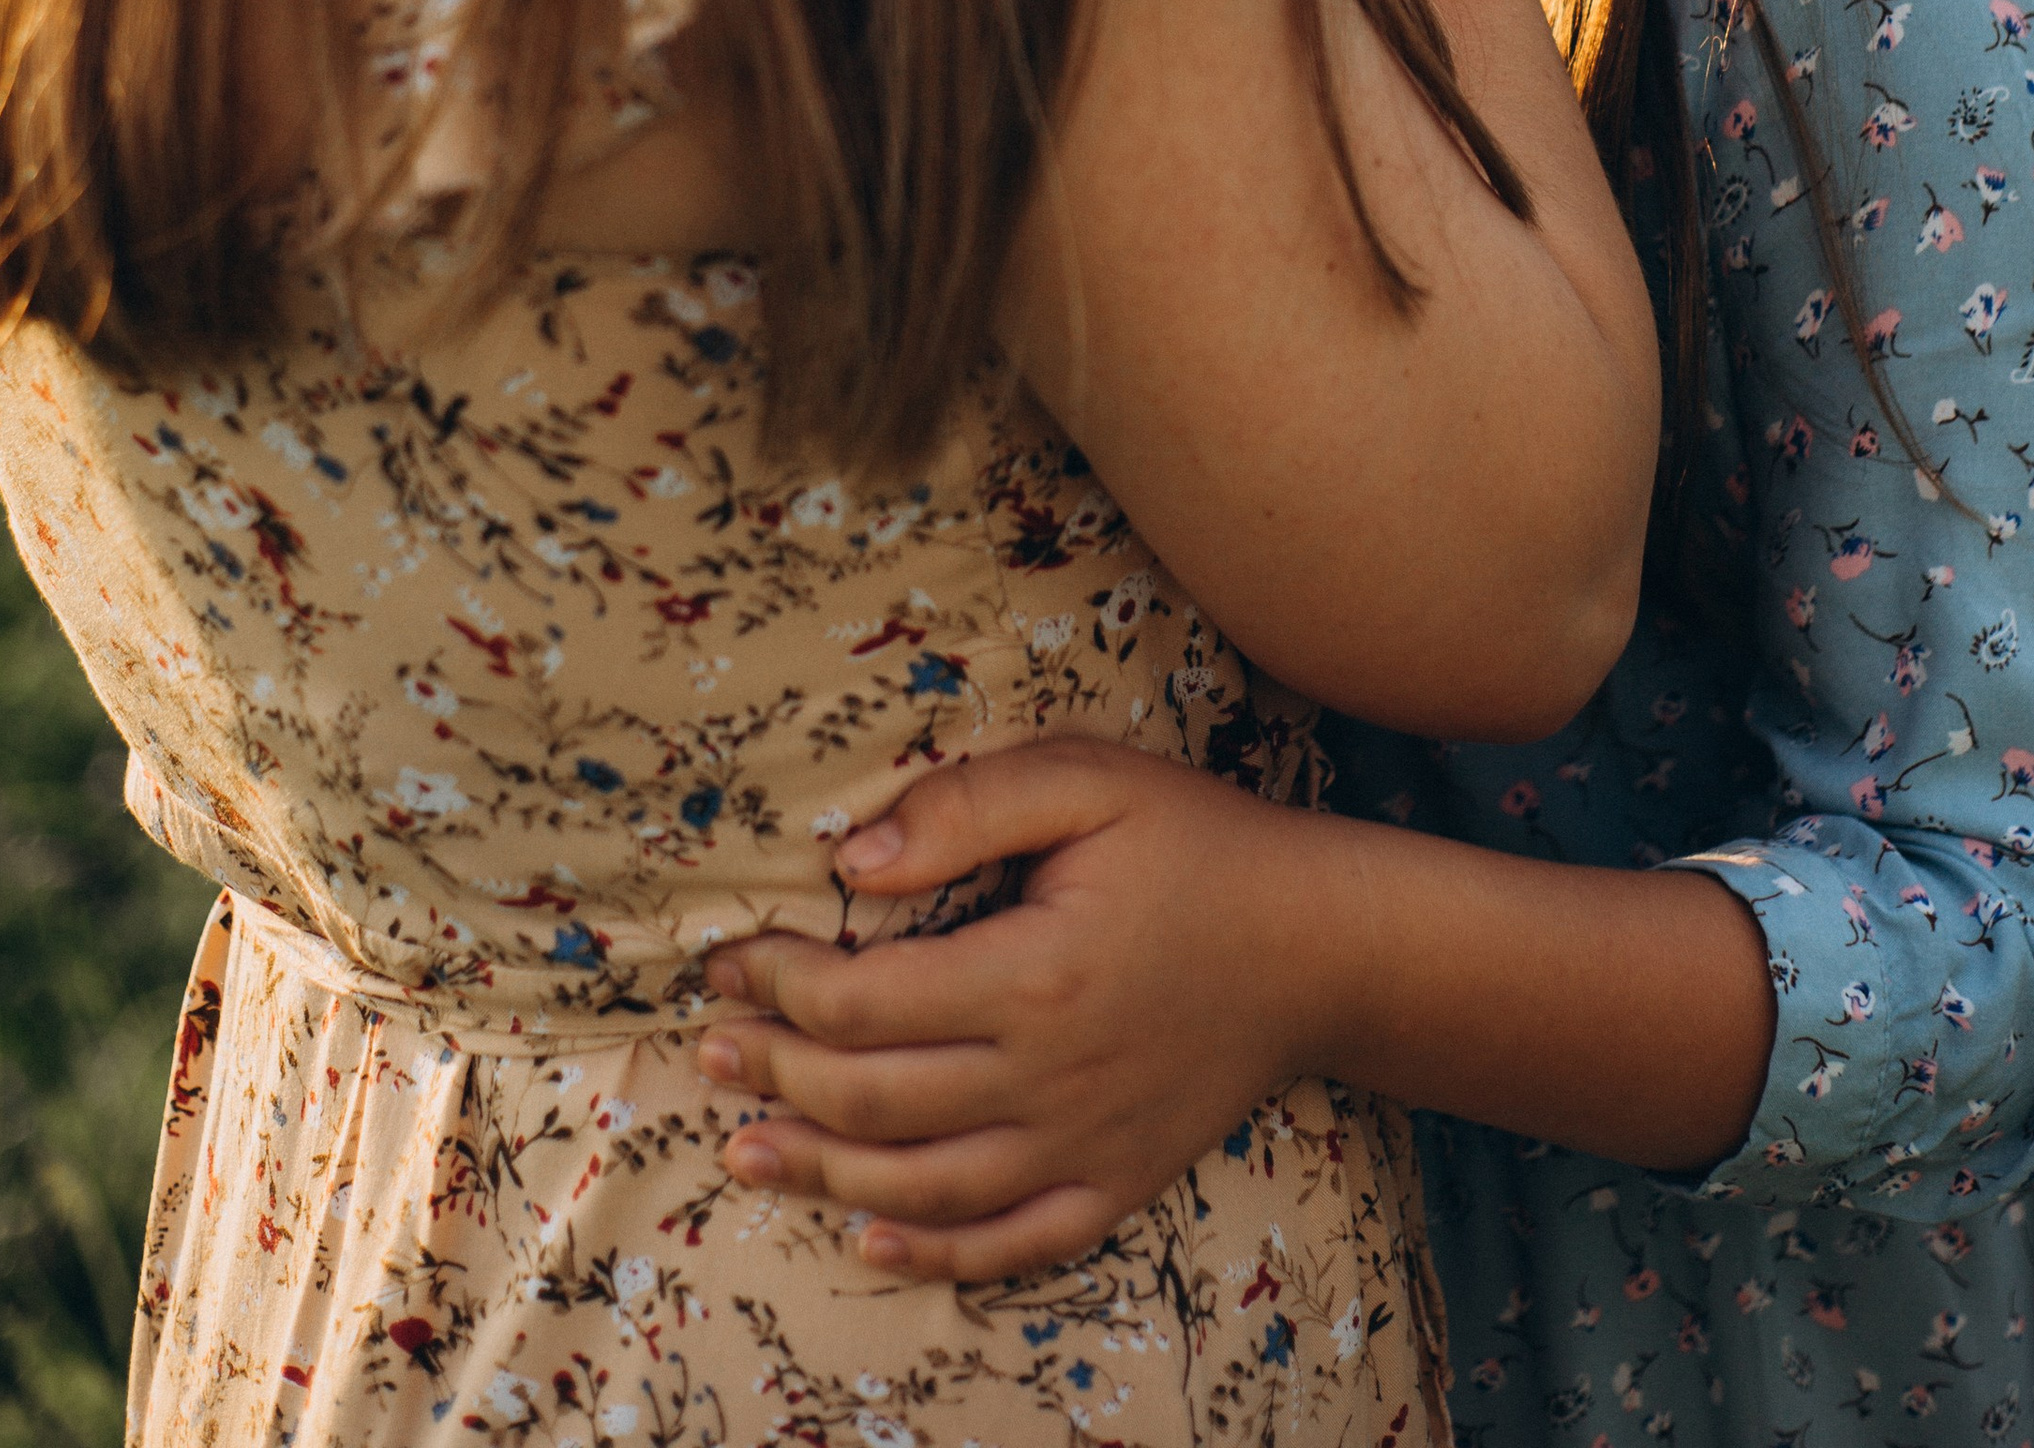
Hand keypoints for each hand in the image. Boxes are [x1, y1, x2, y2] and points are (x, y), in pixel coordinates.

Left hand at [695, 741, 1335, 1283]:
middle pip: (873, 1101)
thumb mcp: (1089, 783)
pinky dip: (933, 1249)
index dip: (781, 985)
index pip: (866, 1001)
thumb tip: (852, 863)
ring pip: (922, 1185)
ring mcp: (1083, 1144)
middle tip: (712, 1048)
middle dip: (777, 1073)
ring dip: (820, 1173)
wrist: (1321, 942)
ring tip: (746, 1147)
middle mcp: (1049, 1078)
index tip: (729, 962)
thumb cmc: (1198, 844)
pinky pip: (1010, 1241)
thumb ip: (966, 808)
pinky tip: (871, 1235)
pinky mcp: (1117, 1182)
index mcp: (1034, 974)